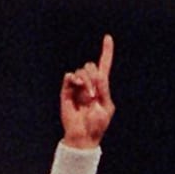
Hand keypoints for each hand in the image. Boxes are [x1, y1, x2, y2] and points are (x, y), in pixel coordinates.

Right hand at [60, 34, 114, 148]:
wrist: (84, 136)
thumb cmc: (98, 125)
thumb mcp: (106, 107)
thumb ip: (104, 90)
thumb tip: (99, 75)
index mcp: (102, 87)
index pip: (104, 65)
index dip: (107, 51)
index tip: (108, 37)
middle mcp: (89, 84)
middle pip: (90, 66)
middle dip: (93, 76)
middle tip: (94, 94)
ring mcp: (77, 87)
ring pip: (81, 71)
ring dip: (86, 81)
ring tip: (87, 96)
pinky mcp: (67, 92)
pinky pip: (69, 77)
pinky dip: (73, 78)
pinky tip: (76, 84)